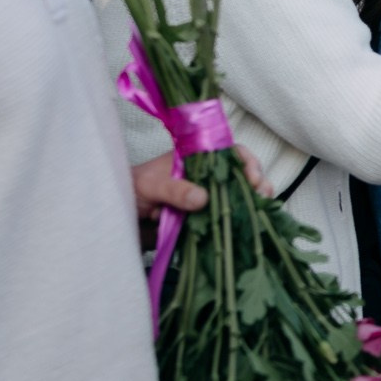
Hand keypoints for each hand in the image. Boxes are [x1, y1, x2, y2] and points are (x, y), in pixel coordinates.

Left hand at [132, 145, 268, 219]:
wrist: (117, 216)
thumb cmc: (133, 190)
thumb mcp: (152, 185)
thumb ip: (175, 190)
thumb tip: (202, 198)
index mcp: (196, 158)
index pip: (229, 152)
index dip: (246, 161)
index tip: (252, 177)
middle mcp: (206, 176)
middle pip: (241, 174)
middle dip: (258, 183)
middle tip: (263, 196)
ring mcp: (207, 197)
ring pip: (237, 197)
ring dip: (251, 204)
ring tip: (260, 214)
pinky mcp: (204, 219)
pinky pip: (226, 219)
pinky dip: (238, 223)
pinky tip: (246, 229)